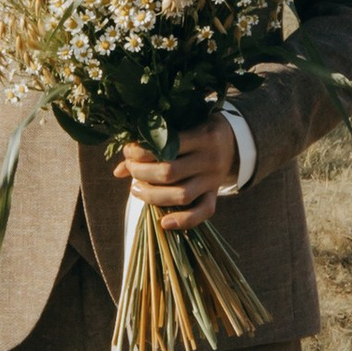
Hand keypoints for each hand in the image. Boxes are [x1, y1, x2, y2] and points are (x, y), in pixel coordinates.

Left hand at [114, 119, 240, 231]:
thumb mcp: (182, 127)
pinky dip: (183, 221)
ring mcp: (213, 180)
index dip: (141, 151)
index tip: (129, 151)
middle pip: (169, 172)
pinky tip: (163, 223)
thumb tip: (117, 171)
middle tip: (130, 169)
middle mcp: (209, 160)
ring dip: (152, 195)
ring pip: (181, 195)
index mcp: (202, 137)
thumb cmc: (199, 129)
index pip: (166, 146)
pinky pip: (202, 212)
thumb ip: (153, 143)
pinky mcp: (214, 195)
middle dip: (141, 172)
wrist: (234, 140)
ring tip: (135, 189)